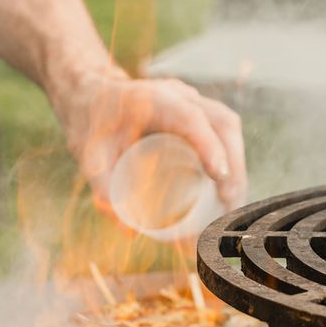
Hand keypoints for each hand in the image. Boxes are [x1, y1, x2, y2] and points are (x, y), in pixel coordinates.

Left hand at [54, 69, 247, 211]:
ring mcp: (190, 100)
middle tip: (229, 204)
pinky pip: (221, 130)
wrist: (88, 99)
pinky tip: (228, 187)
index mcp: (152, 99)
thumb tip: (129, 231)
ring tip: (231, 202)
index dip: (210, 146)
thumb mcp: (89, 157)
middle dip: (234, 164)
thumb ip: (103, 189)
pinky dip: (231, 157)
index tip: (220, 178)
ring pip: (226, 125)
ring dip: (237, 163)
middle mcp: (177, 94)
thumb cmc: (89, 127)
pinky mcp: (194, 111)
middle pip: (221, 122)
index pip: (191, 117)